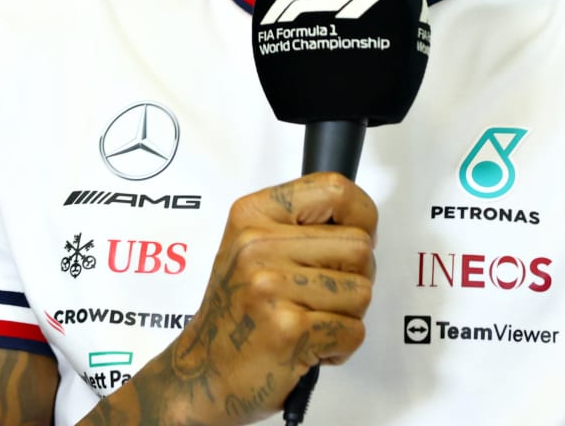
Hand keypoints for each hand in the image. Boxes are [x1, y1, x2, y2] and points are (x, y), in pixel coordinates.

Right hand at [102, 172, 376, 425]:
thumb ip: (300, 226)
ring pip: (361, 292)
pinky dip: (339, 347)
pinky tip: (307, 346)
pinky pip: (353, 331)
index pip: (334, 190)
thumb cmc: (236, 313)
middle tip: (323, 297)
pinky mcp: (288, 330)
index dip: (362, 216)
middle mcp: (258, 245)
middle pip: (359, 246)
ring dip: (346, 316)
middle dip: (355, 277)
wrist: (202, 374)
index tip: (355, 238)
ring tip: (310, 322)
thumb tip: (363, 222)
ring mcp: (271, 287)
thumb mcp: (252, 248)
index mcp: (252, 215)